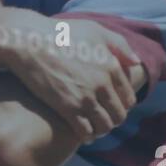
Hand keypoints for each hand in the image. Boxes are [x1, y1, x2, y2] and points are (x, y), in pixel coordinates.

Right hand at [4, 15, 143, 143]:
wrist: (30, 42)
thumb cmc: (61, 33)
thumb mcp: (95, 30)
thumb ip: (120, 45)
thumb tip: (136, 63)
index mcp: (111, 66)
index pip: (128, 97)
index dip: (122, 104)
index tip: (112, 105)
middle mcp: (102, 84)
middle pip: (119, 115)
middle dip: (113, 119)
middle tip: (102, 117)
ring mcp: (85, 98)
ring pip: (105, 126)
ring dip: (101, 130)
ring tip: (93, 127)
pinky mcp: (67, 108)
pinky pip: (85, 132)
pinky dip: (87, 136)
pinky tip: (82, 133)